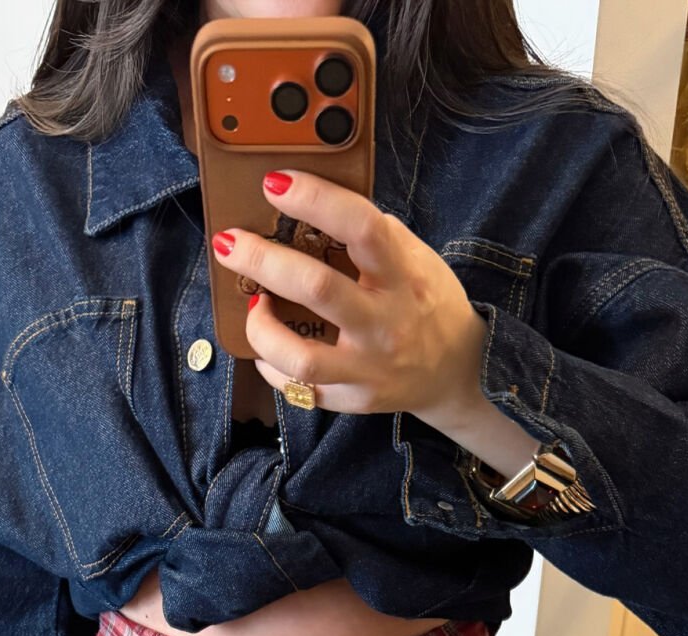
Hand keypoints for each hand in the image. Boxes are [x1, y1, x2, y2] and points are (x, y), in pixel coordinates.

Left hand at [213, 166, 492, 437]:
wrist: (457, 372)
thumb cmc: (428, 304)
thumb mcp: (418, 260)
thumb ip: (378, 235)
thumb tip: (320, 205)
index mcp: (403, 275)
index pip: (361, 227)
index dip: (315, 200)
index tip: (275, 183)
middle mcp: (385, 323)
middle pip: (317, 288)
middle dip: (263, 260)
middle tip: (230, 243)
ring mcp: (369, 367)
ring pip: (300, 355)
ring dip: (260, 327)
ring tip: (253, 303)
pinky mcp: (354, 399)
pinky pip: (299, 390)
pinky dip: (271, 366)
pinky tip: (266, 348)